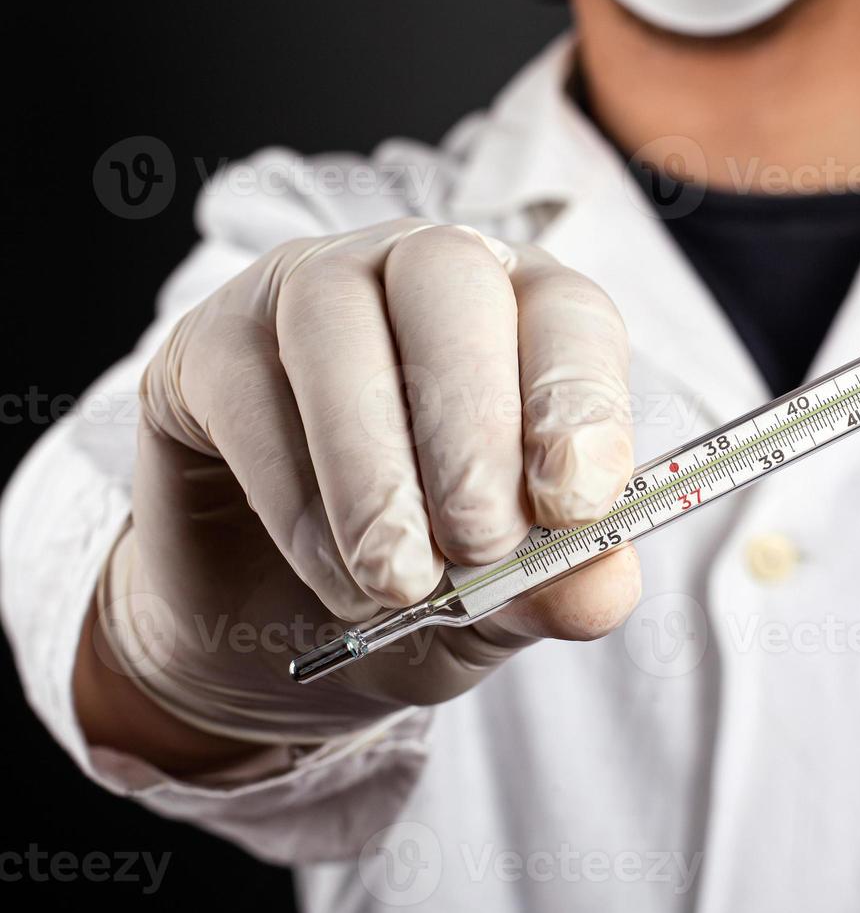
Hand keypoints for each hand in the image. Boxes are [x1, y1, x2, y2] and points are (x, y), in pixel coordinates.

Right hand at [80, 219, 640, 756]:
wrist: (280, 636)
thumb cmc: (422, 589)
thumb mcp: (506, 604)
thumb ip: (558, 584)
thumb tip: (600, 586)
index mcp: (523, 317)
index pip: (569, 314)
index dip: (578, 397)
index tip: (576, 500)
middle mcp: (418, 275)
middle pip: (448, 275)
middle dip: (472, 419)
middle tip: (480, 542)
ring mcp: (302, 293)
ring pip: (335, 320)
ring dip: (375, 462)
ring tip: (399, 580)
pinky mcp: (206, 347)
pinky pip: (245, 389)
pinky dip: (294, 495)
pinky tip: (333, 575)